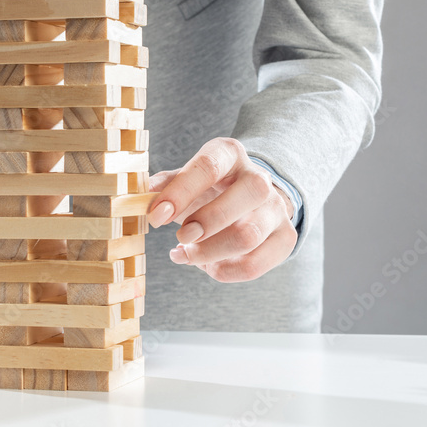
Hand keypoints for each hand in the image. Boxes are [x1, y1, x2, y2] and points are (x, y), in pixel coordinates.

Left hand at [148, 138, 296, 282]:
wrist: (248, 199)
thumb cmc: (209, 188)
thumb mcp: (186, 178)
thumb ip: (164, 186)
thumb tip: (142, 197)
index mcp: (230, 154)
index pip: (209, 167)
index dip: (181, 192)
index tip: (157, 216)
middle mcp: (259, 178)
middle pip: (245, 196)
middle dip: (206, 222)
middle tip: (180, 237)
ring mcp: (276, 209)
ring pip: (248, 236)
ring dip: (209, 253)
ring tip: (187, 254)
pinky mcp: (284, 238)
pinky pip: (255, 265)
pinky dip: (224, 271)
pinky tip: (207, 266)